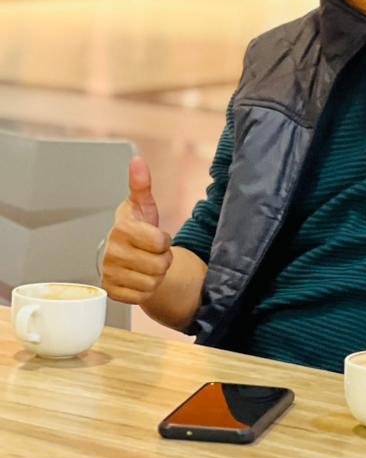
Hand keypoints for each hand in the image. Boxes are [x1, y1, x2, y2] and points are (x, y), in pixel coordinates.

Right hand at [101, 156, 172, 305]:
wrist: (123, 255)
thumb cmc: (136, 229)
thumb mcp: (142, 206)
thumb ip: (141, 185)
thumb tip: (137, 161)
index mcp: (121, 229)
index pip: (160, 242)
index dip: (164, 240)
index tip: (156, 237)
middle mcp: (112, 252)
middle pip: (160, 265)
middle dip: (163, 259)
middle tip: (152, 253)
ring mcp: (109, 274)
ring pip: (153, 282)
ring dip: (156, 275)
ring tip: (146, 264)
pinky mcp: (111, 292)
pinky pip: (142, 296)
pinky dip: (146, 289)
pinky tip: (139, 278)